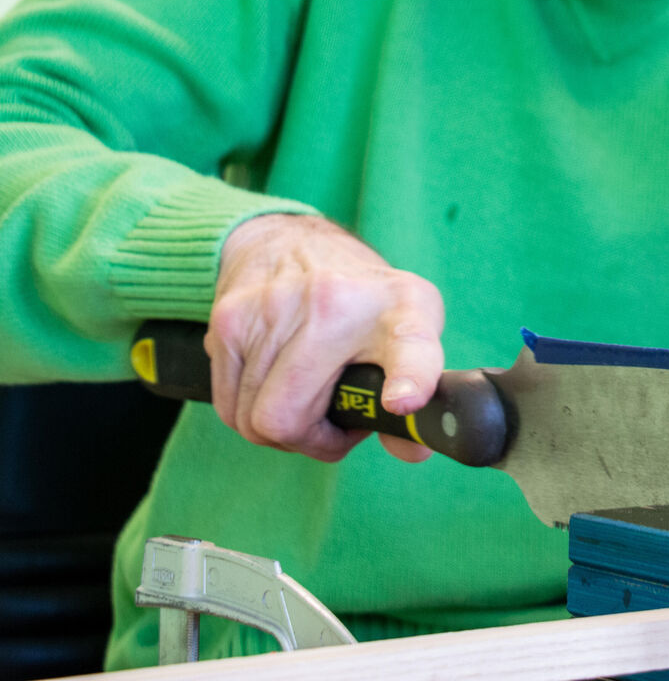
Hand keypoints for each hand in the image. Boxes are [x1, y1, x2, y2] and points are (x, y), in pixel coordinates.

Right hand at [205, 213, 444, 461]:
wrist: (291, 237)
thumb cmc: (363, 299)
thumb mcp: (412, 326)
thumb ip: (421, 389)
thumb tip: (414, 450)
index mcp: (399, 309)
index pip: (410, 346)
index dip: (410, 379)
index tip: (403, 402)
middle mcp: (334, 303)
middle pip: (287, 418)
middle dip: (309, 441)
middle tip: (332, 423)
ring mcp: (274, 308)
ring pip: (252, 420)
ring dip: (279, 428)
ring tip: (306, 399)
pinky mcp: (229, 319)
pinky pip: (227, 406)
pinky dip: (249, 413)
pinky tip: (276, 386)